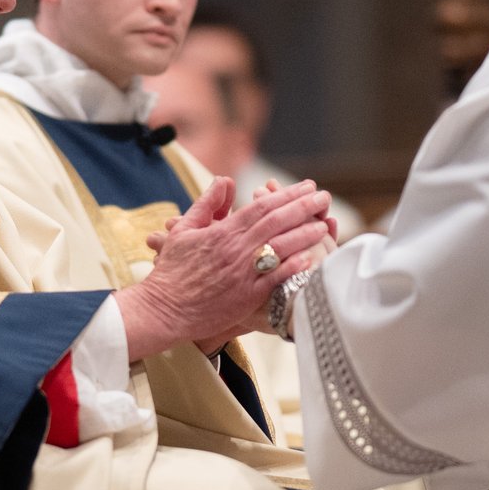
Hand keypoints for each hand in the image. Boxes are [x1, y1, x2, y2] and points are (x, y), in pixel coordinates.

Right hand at [117, 177, 331, 359]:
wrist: (163, 309)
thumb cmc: (172, 270)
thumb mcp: (184, 230)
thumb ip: (207, 204)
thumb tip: (225, 180)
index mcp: (222, 231)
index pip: (261, 206)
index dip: (286, 194)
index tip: (306, 187)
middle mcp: (235, 249)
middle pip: (276, 222)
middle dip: (303, 207)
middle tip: (324, 197)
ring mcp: (242, 273)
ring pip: (279, 248)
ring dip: (305, 235)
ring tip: (325, 225)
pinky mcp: (245, 297)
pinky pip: (273, 280)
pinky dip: (291, 268)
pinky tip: (309, 259)